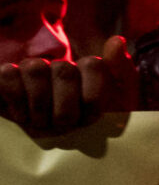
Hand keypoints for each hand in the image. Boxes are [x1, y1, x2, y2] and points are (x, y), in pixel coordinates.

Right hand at [0, 36, 137, 134]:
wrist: (49, 144)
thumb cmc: (82, 127)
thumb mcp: (115, 108)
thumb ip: (122, 74)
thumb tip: (117, 40)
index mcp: (89, 71)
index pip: (93, 65)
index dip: (92, 97)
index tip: (89, 116)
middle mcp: (61, 66)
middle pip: (64, 71)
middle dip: (65, 108)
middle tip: (62, 124)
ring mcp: (32, 69)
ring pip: (36, 69)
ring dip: (39, 106)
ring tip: (41, 121)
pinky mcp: (6, 77)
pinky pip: (8, 75)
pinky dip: (16, 101)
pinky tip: (22, 115)